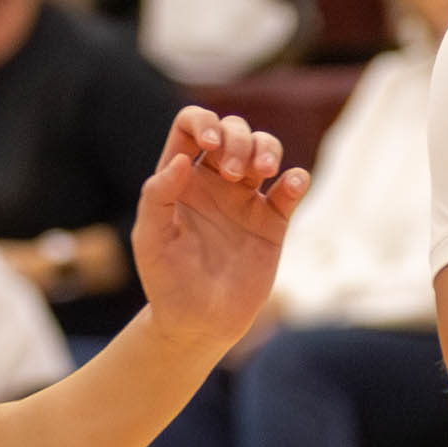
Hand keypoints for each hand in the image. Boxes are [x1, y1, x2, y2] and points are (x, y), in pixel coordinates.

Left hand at [132, 108, 307, 348]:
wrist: (200, 324)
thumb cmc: (167, 283)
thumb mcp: (151, 240)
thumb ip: (158, 197)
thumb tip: (182, 161)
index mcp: (180, 179)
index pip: (190, 127)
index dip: (203, 122)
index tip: (209, 145)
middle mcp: (214, 182)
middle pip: (232, 130)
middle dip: (238, 139)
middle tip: (236, 173)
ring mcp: (245, 199)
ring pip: (264, 149)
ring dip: (267, 148)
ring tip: (265, 173)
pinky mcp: (272, 222)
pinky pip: (290, 189)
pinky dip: (296, 178)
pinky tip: (292, 184)